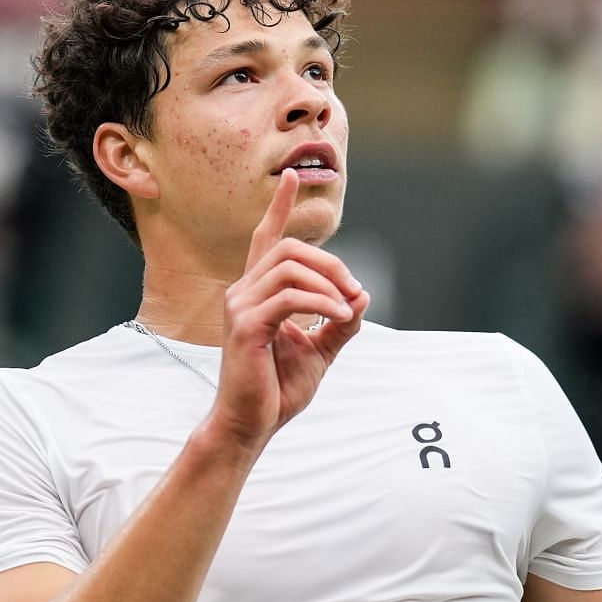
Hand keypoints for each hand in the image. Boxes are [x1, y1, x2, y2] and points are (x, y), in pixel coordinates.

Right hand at [207, 169, 369, 451]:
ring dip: (329, 284)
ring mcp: (239, 306)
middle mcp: (243, 292)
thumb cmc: (278, 390)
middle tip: (355, 292)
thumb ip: (339, 324)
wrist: (252, 424)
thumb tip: (362, 296)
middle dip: (330, 263)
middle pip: (289, 249)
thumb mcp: (320, 352)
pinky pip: (291, 297)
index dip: (280, 207)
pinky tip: (340, 317)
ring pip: (290, 268)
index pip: (266, 239)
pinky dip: (323, 303)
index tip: (293, 177)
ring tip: (348, 309)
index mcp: (257, 293)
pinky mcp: (244, 326)